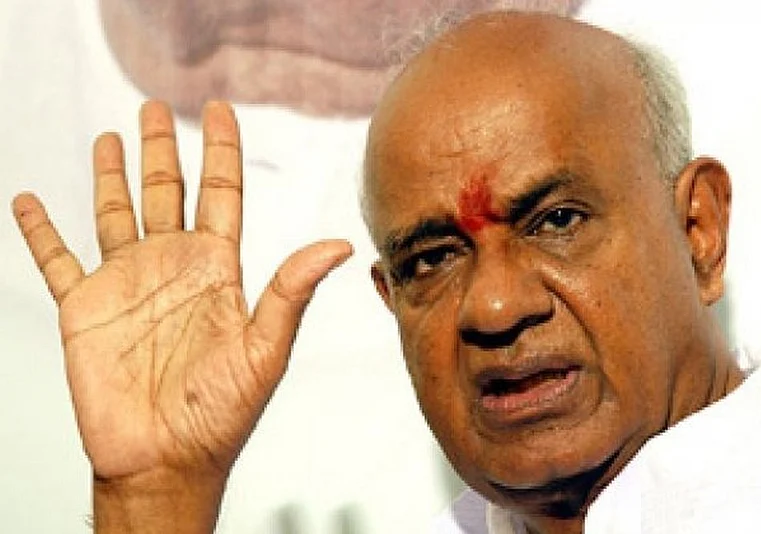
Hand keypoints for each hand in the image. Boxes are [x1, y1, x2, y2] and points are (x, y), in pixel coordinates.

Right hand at [12, 101, 351, 530]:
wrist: (165, 460)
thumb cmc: (221, 414)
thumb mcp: (264, 349)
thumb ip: (292, 292)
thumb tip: (341, 244)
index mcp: (216, 270)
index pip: (221, 192)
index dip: (220, 149)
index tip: (219, 108)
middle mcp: (172, 268)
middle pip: (166, 191)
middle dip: (161, 148)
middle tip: (154, 106)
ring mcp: (127, 284)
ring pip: (114, 213)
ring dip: (110, 175)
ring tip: (109, 136)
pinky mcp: (84, 309)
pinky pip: (56, 259)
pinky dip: (40, 231)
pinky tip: (29, 201)